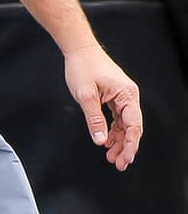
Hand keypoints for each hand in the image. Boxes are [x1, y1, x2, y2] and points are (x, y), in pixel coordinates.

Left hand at [64, 43, 142, 170]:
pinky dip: (113, 130)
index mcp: (127, 94)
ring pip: (124, 124)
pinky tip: (107, 142)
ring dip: (118, 140)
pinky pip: (118, 117)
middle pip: (132, 127)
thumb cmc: (82, 67)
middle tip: (119, 164)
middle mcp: (128, 95)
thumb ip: (94, 120)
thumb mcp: (86, 96)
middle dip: (126, 147)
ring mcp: (122, 96)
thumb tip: (101, 140)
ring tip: (111, 157)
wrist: (79, 49)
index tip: (125, 159)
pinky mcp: (114, 96)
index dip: (130, 144)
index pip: (134, 125)